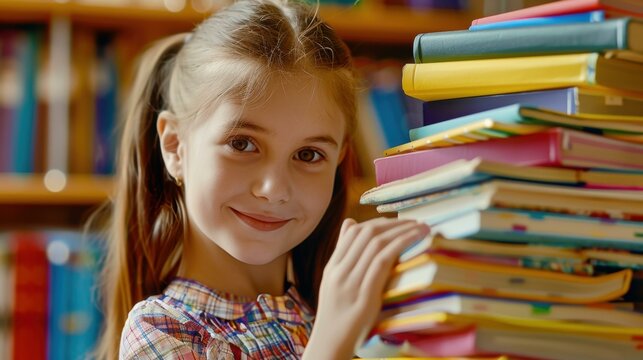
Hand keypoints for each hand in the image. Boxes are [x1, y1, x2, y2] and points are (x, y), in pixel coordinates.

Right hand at [303, 217, 429, 359]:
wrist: (329, 345)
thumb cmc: (337, 317)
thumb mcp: (335, 283)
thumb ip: (343, 256)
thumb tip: (350, 222)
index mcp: (332, 267)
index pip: (354, 232)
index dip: (378, 222)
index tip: (398, 222)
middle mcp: (339, 271)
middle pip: (366, 234)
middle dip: (394, 224)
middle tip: (415, 221)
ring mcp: (350, 282)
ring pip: (376, 244)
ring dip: (402, 231)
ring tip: (422, 227)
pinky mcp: (364, 295)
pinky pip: (382, 261)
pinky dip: (400, 245)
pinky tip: (415, 240)